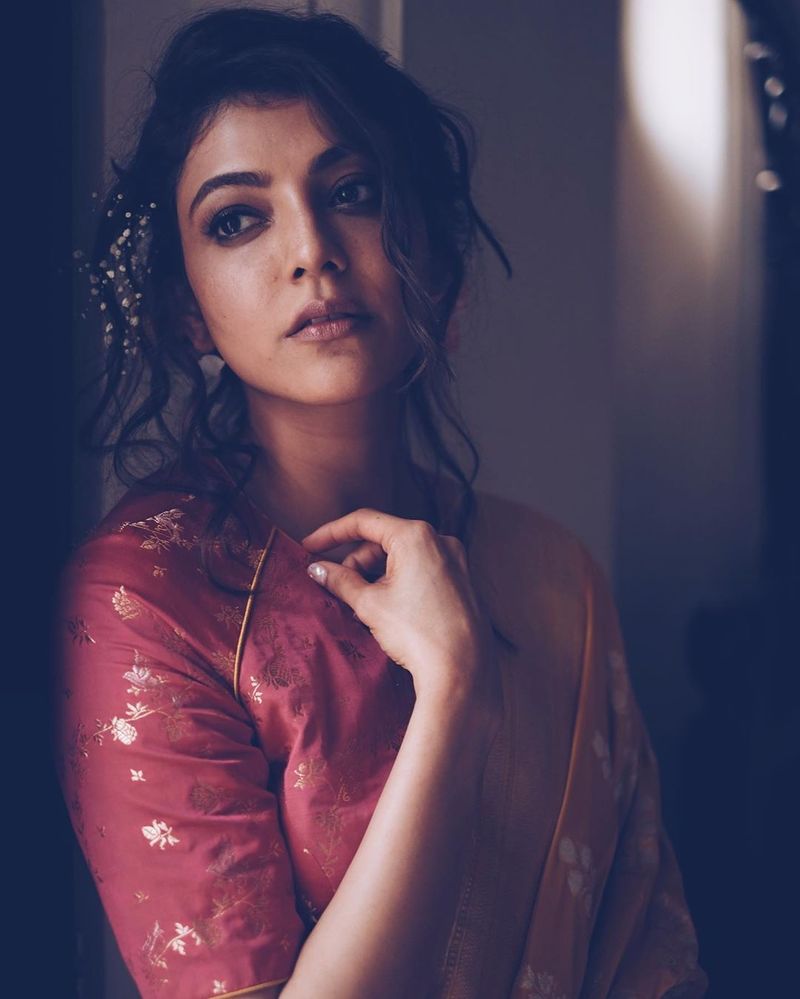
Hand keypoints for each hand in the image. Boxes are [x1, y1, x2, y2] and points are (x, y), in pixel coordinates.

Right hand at [300, 508, 499, 710]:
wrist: (461, 671)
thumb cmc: (417, 633)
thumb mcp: (369, 604)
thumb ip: (340, 580)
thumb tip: (317, 569)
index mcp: (416, 536)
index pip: (364, 521)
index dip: (331, 532)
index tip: (309, 546)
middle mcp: (440, 540)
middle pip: (383, 540)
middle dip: (355, 562)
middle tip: (335, 587)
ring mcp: (454, 560)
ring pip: (402, 557)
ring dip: (375, 575)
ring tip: (360, 606)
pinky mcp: (461, 580)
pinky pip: (420, 570)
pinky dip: (398, 582)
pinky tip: (384, 609)